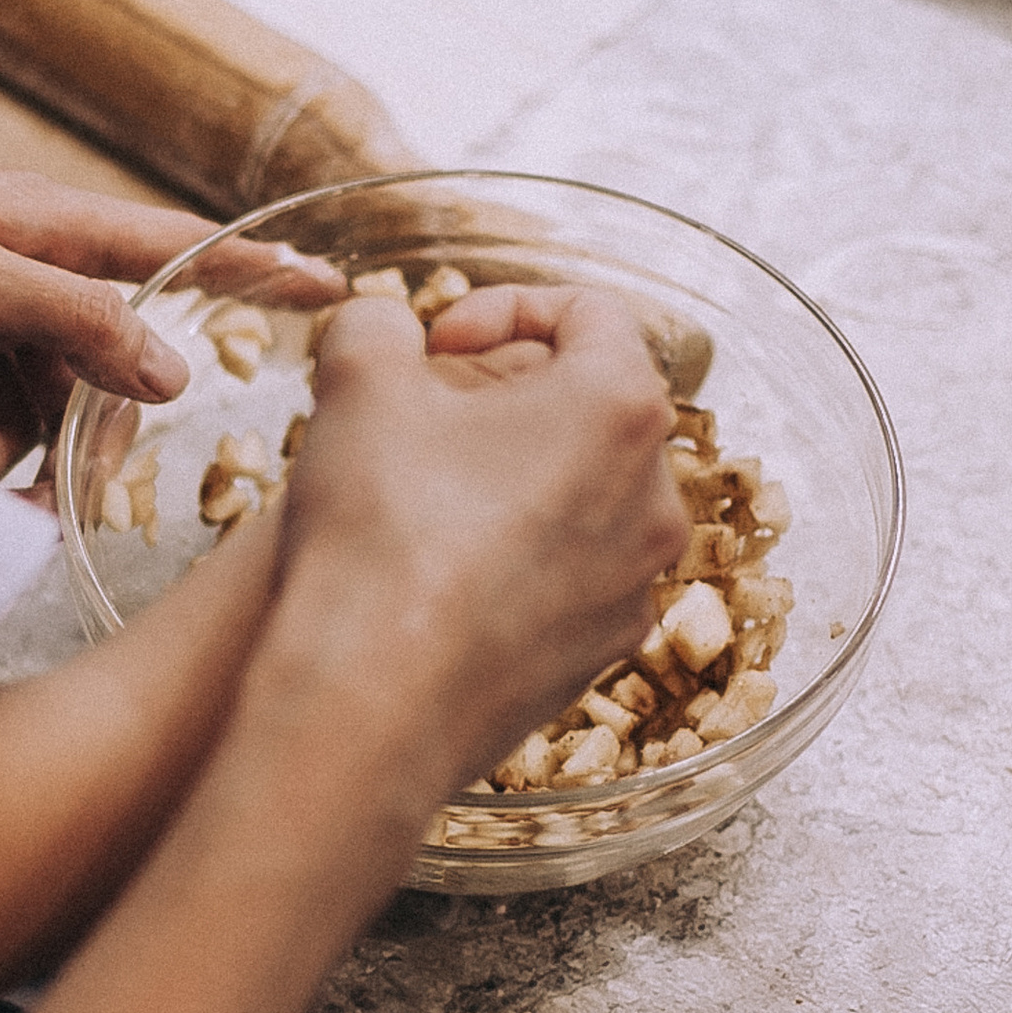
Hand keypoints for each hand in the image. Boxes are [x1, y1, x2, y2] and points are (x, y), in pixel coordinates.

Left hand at [0, 112, 325, 480]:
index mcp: (32, 224)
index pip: (167, 246)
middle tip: (42, 472)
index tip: (337, 293)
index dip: (249, 270)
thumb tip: (177, 371)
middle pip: (96, 375)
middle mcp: (1, 282)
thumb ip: (72, 319)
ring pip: (27, 428)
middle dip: (75, 431)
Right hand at [272, 284, 687, 805]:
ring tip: (426, 495)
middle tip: (427, 414)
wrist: (373, 706)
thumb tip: (385, 332)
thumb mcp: (356, 380)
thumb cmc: (378, 530)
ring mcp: (636, 583)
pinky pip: (568, 573)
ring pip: (583, 494)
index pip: (591, 312)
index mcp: (620, 406)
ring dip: (513, 476)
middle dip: (510, 395)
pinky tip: (437, 573)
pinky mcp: (603, 652)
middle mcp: (655, 496)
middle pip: (593, 405)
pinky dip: (516, 554)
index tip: (436, 345)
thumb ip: (377, 324)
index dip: (501, 306)